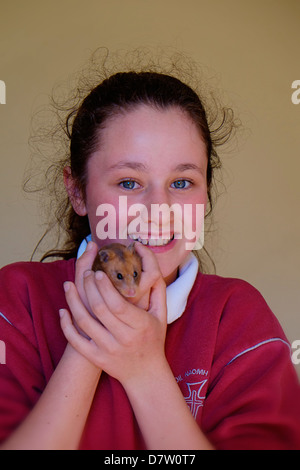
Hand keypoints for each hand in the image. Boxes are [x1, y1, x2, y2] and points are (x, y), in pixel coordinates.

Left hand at [60, 243, 166, 384]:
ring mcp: (108, 349)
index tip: (98, 272)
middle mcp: (124, 338)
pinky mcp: (96, 358)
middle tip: (85, 273)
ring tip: (68, 285)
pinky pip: (75, 341)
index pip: (118, 304)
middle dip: (89, 287)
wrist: (145, 374)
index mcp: (140, 325)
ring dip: (73, 301)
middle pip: (99, 309)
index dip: (105, 286)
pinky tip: (63, 310)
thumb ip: (158, 291)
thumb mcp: (161, 316)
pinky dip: (66, 325)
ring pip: (84, 322)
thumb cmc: (153, 340)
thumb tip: (152, 269)